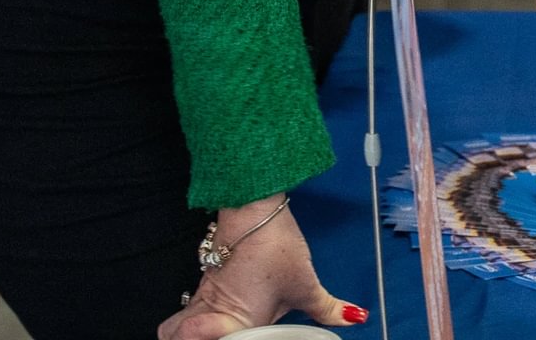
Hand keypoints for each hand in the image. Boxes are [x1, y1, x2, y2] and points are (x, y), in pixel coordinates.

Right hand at [159, 196, 364, 338]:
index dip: (215, 336)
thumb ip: (327, 308)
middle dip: (196, 337)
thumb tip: (355, 317)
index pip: (220, 339)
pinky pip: (191, 307)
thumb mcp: (305, 283)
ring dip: (193, 331)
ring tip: (219, 330)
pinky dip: (199, 317)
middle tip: (225, 333)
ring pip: (179, 326)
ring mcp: (203, 297)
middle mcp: (213, 314)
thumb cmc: (273, 246)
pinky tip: (224, 314)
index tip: (240, 334)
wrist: (252, 209)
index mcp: (238, 323)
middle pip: (182, 336)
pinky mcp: (205, 283)